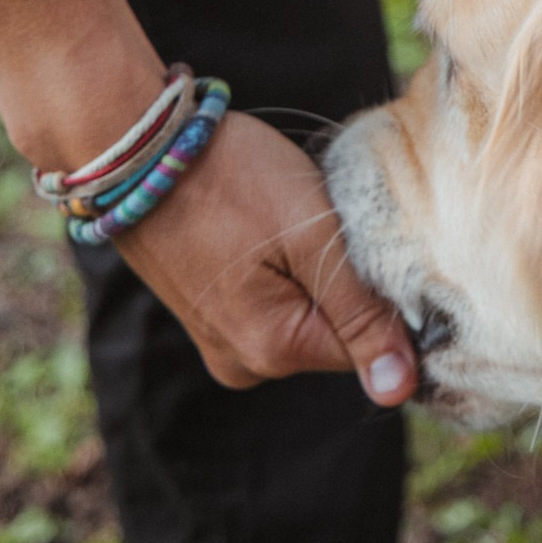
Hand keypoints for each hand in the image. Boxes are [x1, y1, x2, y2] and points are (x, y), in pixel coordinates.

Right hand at [113, 111, 418, 403]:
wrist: (143, 150)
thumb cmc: (233, 181)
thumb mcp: (312, 240)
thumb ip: (360, 317)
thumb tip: (398, 392)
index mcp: (275, 351)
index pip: (374, 346)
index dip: (389, 293)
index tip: (370, 242)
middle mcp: (246, 363)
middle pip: (340, 332)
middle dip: (349, 280)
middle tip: (320, 223)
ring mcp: (223, 341)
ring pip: (311, 313)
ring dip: (317, 272)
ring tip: (288, 222)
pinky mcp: (212, 315)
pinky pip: (276, 302)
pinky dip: (289, 270)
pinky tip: (269, 231)